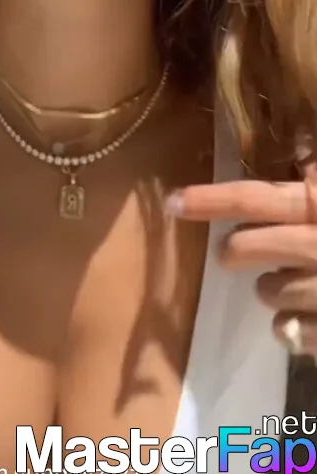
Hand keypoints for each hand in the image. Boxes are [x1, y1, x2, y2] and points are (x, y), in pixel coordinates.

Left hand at [166, 151, 316, 354]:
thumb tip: (302, 139)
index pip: (252, 198)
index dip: (208, 199)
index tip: (171, 203)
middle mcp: (316, 248)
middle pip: (244, 249)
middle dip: (235, 250)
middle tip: (234, 252)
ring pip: (268, 293)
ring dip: (272, 288)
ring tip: (289, 282)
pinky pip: (291, 334)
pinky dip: (295, 328)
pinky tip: (310, 317)